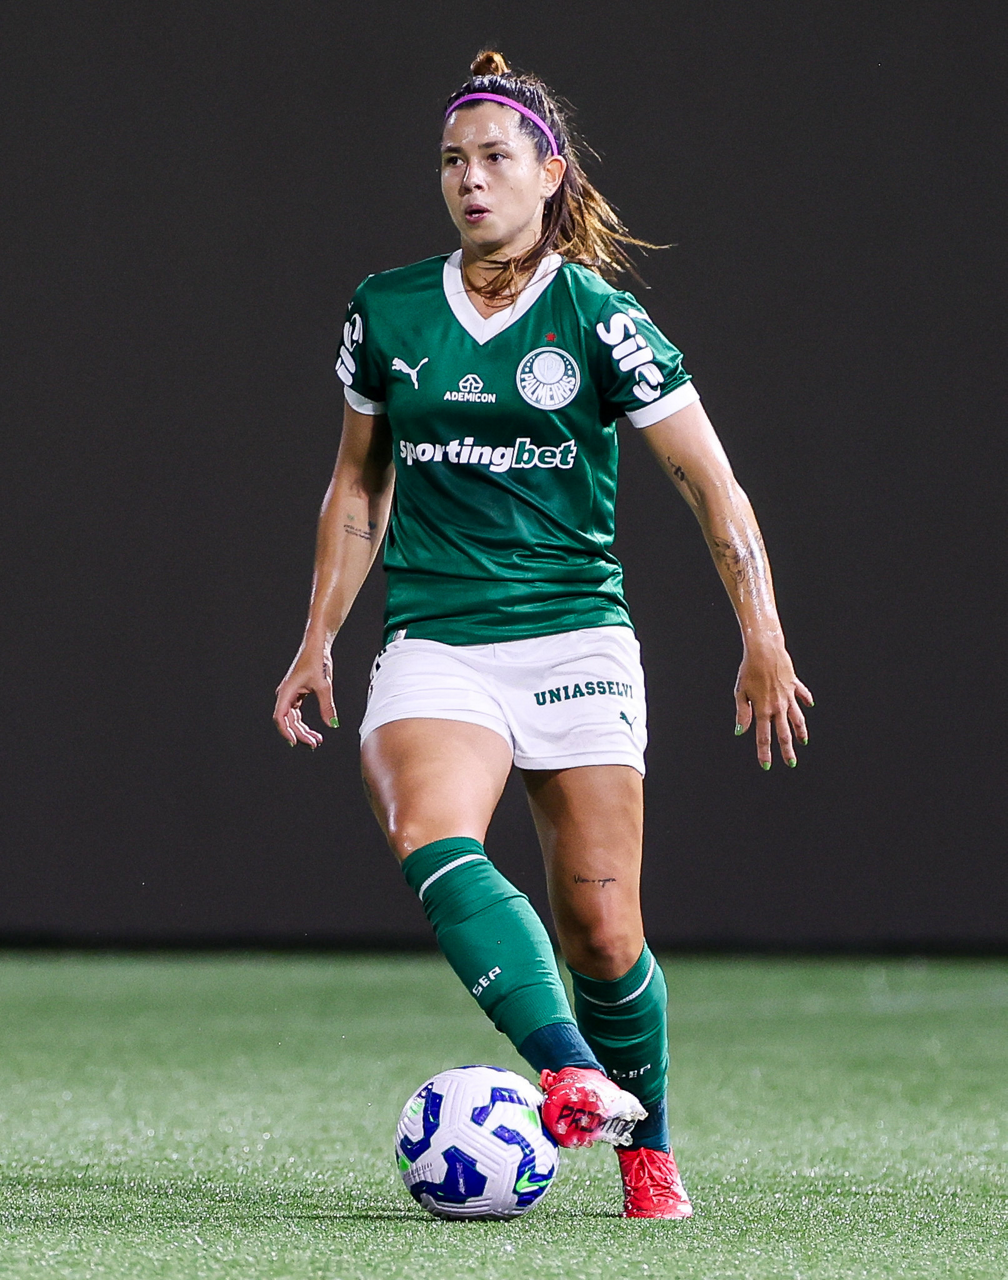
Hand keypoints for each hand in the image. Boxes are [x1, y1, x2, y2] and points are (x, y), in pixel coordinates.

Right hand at [273, 646, 338, 747]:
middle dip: (300, 734)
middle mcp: (285, 694)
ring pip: (293, 718)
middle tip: (314, 744)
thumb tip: (332, 724)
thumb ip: (327, 706)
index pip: (281, 718)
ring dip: (302, 730)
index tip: (295, 743)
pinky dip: (304, 722)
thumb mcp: (324, 686)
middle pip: (287, 721)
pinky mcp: (297, 693)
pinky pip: (297, 713)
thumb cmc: (317, 660)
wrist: (317, 644)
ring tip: (316, 740)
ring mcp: (290, 694)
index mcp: (286, 692)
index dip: (287, 732)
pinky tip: (313, 731)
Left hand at [734, 637, 812, 768]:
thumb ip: (742, 714)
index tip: (766, 765)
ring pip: (797, 718)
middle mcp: (778, 706)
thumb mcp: (741, 692)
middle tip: (791, 763)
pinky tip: (809, 705)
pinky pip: (802, 695)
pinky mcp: (794, 684)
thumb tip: (740, 731)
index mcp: (763, 710)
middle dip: (787, 750)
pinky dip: (805, 700)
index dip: (764, 753)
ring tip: (803, 742)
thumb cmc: (749, 669)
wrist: (765, 650)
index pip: (763, 737)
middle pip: (783, 733)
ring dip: (800, 731)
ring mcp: (788, 696)